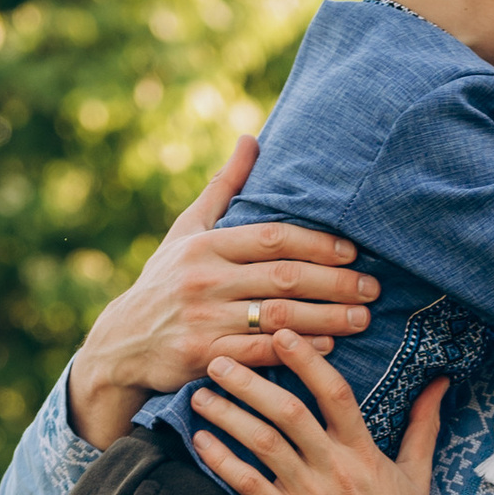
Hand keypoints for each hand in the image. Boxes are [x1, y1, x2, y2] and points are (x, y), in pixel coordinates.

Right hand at [66, 128, 377, 446]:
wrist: (121, 343)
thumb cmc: (165, 281)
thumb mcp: (187, 230)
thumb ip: (224, 188)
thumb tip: (252, 138)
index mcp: (205, 244)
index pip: (272, 238)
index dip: (317, 243)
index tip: (352, 251)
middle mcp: (204, 279)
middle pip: (283, 277)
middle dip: (334, 282)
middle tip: (372, 288)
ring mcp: (202, 319)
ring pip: (277, 317)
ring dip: (326, 319)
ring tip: (362, 319)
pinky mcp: (202, 356)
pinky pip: (259, 354)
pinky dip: (296, 350)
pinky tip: (327, 349)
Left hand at [191, 335, 457, 494]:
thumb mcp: (417, 476)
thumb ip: (423, 425)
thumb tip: (439, 383)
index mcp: (363, 453)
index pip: (335, 393)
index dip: (306, 360)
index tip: (281, 333)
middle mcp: (334, 469)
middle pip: (287, 411)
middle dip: (249, 380)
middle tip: (218, 359)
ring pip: (261, 443)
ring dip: (227, 415)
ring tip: (200, 395)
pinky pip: (247, 485)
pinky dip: (221, 460)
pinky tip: (200, 441)